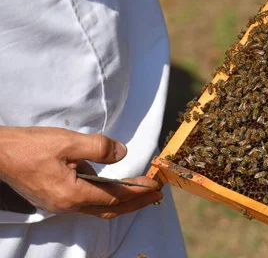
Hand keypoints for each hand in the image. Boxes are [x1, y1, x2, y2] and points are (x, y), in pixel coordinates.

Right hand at [0, 127, 161, 219]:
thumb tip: (122, 153)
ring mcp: (59, 204)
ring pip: (97, 206)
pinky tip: (110, 183)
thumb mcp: (69, 141)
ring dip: (120, 199)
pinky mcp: (54, 198)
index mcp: (73, 194)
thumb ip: (99, 148)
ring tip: (139, 189)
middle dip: (135, 202)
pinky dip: (103, 195)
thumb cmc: (31, 146)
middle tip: (155, 194)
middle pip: (109, 208)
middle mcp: (67, 205)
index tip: (154, 185)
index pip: (115, 196)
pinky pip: (85, 201)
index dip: (137, 191)